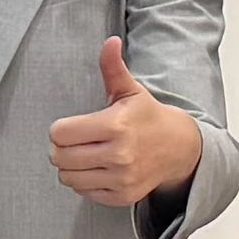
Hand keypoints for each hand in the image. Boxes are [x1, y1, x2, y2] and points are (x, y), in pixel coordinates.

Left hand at [45, 34, 208, 210]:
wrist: (178, 148)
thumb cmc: (147, 117)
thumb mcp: (130, 90)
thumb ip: (113, 67)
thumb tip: (111, 41)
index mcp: (116, 125)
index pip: (60, 134)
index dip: (60, 129)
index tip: (71, 126)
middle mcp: (119, 155)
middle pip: (60, 157)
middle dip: (60, 148)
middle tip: (73, 141)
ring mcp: (121, 178)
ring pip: (68, 178)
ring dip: (69, 167)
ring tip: (83, 155)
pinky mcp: (122, 196)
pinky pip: (83, 192)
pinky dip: (84, 182)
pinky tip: (97, 169)